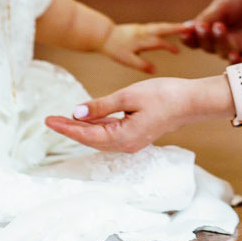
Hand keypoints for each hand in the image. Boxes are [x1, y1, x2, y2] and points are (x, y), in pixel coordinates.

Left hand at [44, 76, 223, 153]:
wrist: (192, 102)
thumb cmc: (165, 96)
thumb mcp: (129, 96)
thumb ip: (101, 105)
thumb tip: (77, 112)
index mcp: (123, 137)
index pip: (86, 134)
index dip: (66, 127)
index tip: (49, 120)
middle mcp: (126, 144)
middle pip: (90, 139)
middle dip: (70, 129)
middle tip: (50, 120)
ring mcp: (132, 142)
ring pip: (100, 138)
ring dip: (82, 129)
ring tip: (63, 120)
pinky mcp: (137, 135)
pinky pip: (110, 134)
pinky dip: (96, 128)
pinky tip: (88, 120)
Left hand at [100, 21, 182, 72]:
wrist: (102, 35)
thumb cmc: (114, 49)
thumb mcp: (127, 59)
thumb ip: (141, 64)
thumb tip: (155, 70)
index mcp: (142, 40)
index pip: (159, 42)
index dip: (169, 47)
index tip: (178, 52)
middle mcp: (144, 32)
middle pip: (163, 28)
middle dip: (177, 28)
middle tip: (190, 28)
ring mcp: (142, 29)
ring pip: (160, 26)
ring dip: (172, 27)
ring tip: (183, 28)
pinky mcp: (139, 28)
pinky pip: (156, 27)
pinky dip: (164, 28)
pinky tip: (168, 30)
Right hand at [180, 0, 241, 63]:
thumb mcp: (221, 5)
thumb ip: (206, 19)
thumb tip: (186, 29)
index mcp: (215, 26)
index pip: (198, 38)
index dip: (190, 38)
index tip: (184, 32)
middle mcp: (227, 38)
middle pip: (208, 47)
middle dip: (204, 38)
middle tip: (203, 26)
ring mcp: (241, 45)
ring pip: (223, 54)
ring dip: (219, 43)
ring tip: (220, 27)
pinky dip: (236, 61)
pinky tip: (233, 54)